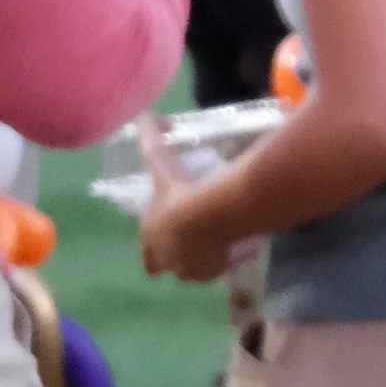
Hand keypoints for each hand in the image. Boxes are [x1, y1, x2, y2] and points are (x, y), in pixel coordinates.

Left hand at [135, 117, 241, 283]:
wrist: (211, 214)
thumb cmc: (182, 190)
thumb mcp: (163, 162)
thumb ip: (151, 137)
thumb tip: (146, 114)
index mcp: (151, 234)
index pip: (147, 250)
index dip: (156, 241)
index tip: (173, 229)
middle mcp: (166, 257)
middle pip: (167, 264)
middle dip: (177, 256)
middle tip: (197, 238)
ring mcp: (190, 268)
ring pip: (194, 269)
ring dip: (203, 259)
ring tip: (220, 242)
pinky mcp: (214, 271)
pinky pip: (219, 269)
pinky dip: (226, 261)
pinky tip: (237, 249)